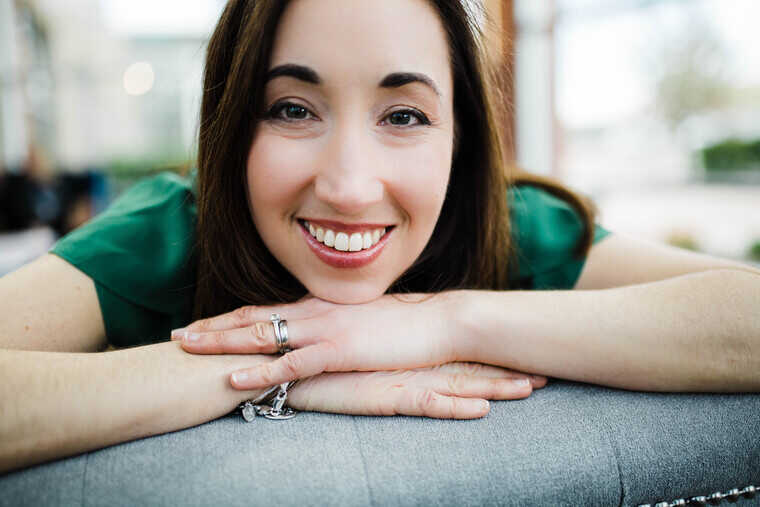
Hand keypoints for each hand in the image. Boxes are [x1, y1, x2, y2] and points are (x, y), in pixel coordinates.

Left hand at [173, 293, 544, 389]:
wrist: (441, 322)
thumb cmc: (406, 325)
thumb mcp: (364, 322)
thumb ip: (336, 327)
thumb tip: (317, 337)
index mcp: (320, 305)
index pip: (266, 310)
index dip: (231, 317)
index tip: (202, 324)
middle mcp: (315, 312)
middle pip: (253, 317)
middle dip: (212, 327)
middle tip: (176, 335)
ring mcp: (326, 329)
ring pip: (262, 334)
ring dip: (222, 342)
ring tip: (187, 348)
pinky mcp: (340, 351)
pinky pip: (291, 364)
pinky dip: (260, 372)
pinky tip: (235, 380)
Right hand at [287, 362, 547, 418]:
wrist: (289, 361)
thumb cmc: (325, 359)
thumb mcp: (360, 354)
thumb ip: (383, 352)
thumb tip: (400, 352)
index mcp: (410, 353)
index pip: (459, 355)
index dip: (493, 357)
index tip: (525, 356)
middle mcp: (412, 362)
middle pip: (469, 367)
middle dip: (507, 371)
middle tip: (546, 373)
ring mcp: (401, 377)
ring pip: (457, 383)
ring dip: (494, 387)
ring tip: (530, 390)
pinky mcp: (385, 394)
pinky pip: (426, 404)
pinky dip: (455, 407)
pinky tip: (481, 410)